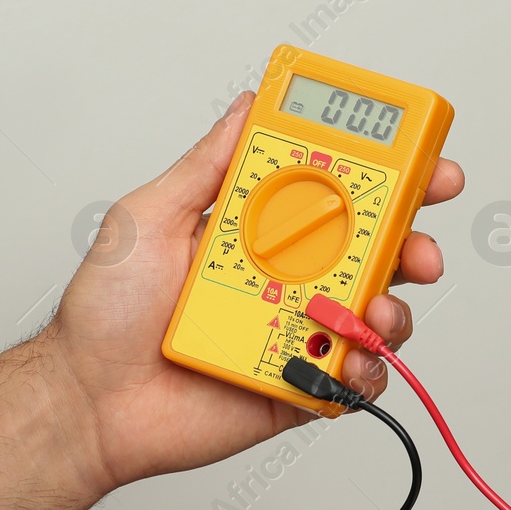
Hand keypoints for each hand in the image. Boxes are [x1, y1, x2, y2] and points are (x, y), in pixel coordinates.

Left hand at [52, 93, 463, 488]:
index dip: (387, 178)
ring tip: (378, 311)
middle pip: (372, 255)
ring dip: (393, 309)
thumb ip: (206, 166)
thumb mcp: (149, 216)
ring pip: (372, 317)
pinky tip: (351, 359)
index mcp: (257, 233)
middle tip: (420, 245)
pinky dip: (366, 372)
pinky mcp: (295, 389)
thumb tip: (248, 108)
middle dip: (413, 243)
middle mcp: (284, 281)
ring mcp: (293, 334)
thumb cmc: (106, 314)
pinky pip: (351, 381)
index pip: (335, 195)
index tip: (423, 162)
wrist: (86, 401)